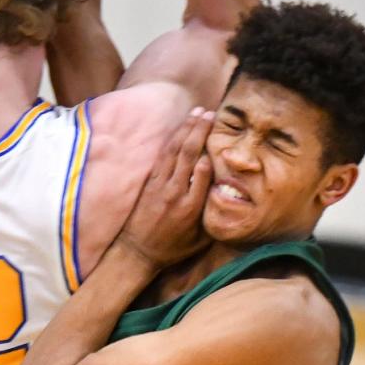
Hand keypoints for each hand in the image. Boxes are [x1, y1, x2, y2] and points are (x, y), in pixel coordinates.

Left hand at [119, 110, 213, 268]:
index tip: (219, 135)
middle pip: (188, 155)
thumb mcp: (199, 241)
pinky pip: (162, 156)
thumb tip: (228, 196)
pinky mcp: (148, 182)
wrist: (136, 252)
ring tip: (197, 112)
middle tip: (210, 114)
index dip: (209, 153)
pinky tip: (180, 128)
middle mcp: (174, 193)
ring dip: (185, 129)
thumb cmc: (172, 248)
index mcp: (190, 208)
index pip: (202, 173)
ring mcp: (159, 185)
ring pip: (174, 151)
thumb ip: (213, 217)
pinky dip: (172, 140)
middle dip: (199, 131)